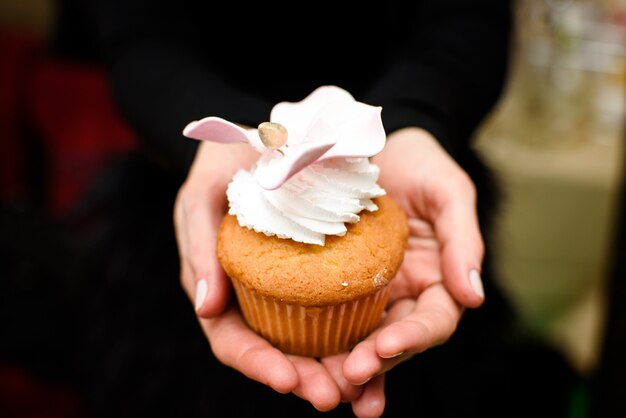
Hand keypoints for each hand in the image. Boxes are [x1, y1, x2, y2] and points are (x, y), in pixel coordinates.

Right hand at [174, 140, 346, 410]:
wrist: (271, 131)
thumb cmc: (228, 159)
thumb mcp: (204, 192)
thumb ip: (199, 245)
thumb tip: (205, 309)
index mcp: (220, 282)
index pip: (230, 338)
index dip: (256, 363)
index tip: (287, 379)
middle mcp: (254, 293)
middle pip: (274, 350)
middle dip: (301, 377)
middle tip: (334, 396)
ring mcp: (288, 284)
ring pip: (307, 338)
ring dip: (331, 366)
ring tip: (361, 387)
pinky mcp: (321, 270)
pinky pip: (334, 308)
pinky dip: (351, 333)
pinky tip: (375, 344)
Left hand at [338, 127, 484, 416]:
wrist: (370, 140)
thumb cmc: (418, 162)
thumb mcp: (448, 191)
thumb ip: (464, 240)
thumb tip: (474, 297)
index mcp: (437, 277)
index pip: (433, 320)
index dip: (413, 338)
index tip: (385, 348)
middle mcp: (405, 292)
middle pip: (395, 341)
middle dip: (376, 364)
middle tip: (349, 380)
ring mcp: (370, 291)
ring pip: (362, 338)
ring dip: (347, 367)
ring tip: (327, 388)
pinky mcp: (336, 283)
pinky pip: (328, 316)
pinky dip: (319, 341)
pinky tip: (301, 362)